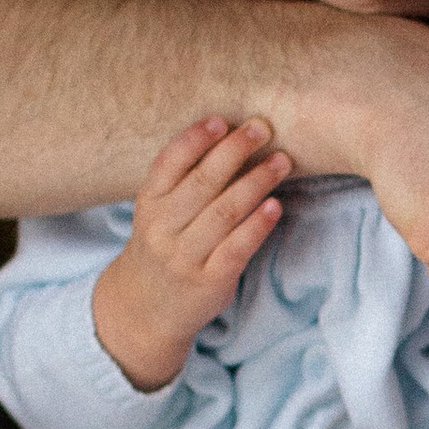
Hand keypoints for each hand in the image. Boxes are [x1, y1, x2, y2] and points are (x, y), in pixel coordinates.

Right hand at [90, 116, 288, 387]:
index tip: (222, 120)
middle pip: (201, 184)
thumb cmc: (164, 247)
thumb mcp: (159, 213)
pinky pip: (236, 249)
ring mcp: (184, 257)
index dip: (195, 140)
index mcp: (149, 203)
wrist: (146, 309)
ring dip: (255, 183)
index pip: (169, 164)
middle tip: (263, 128)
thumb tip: (233, 139)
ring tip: (282, 161)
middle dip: (233, 152)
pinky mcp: (209, 282)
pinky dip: (257, 226)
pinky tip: (275, 206)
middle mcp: (162, 229)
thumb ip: (184, 183)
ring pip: (222, 213)